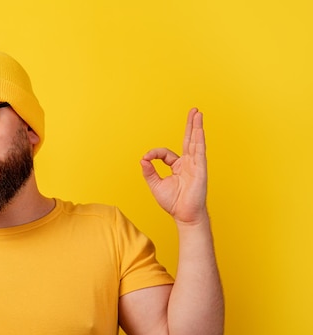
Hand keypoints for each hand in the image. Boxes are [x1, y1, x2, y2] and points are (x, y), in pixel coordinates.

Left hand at [140, 108, 207, 224]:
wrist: (184, 215)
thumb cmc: (173, 202)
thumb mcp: (156, 185)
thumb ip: (149, 171)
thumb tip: (142, 159)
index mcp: (178, 167)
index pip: (166, 153)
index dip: (154, 154)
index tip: (146, 158)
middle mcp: (188, 163)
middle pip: (189, 140)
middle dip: (190, 125)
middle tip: (194, 111)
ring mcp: (195, 165)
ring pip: (196, 142)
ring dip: (196, 127)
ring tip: (198, 114)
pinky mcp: (200, 169)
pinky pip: (199, 152)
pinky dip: (199, 140)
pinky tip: (200, 130)